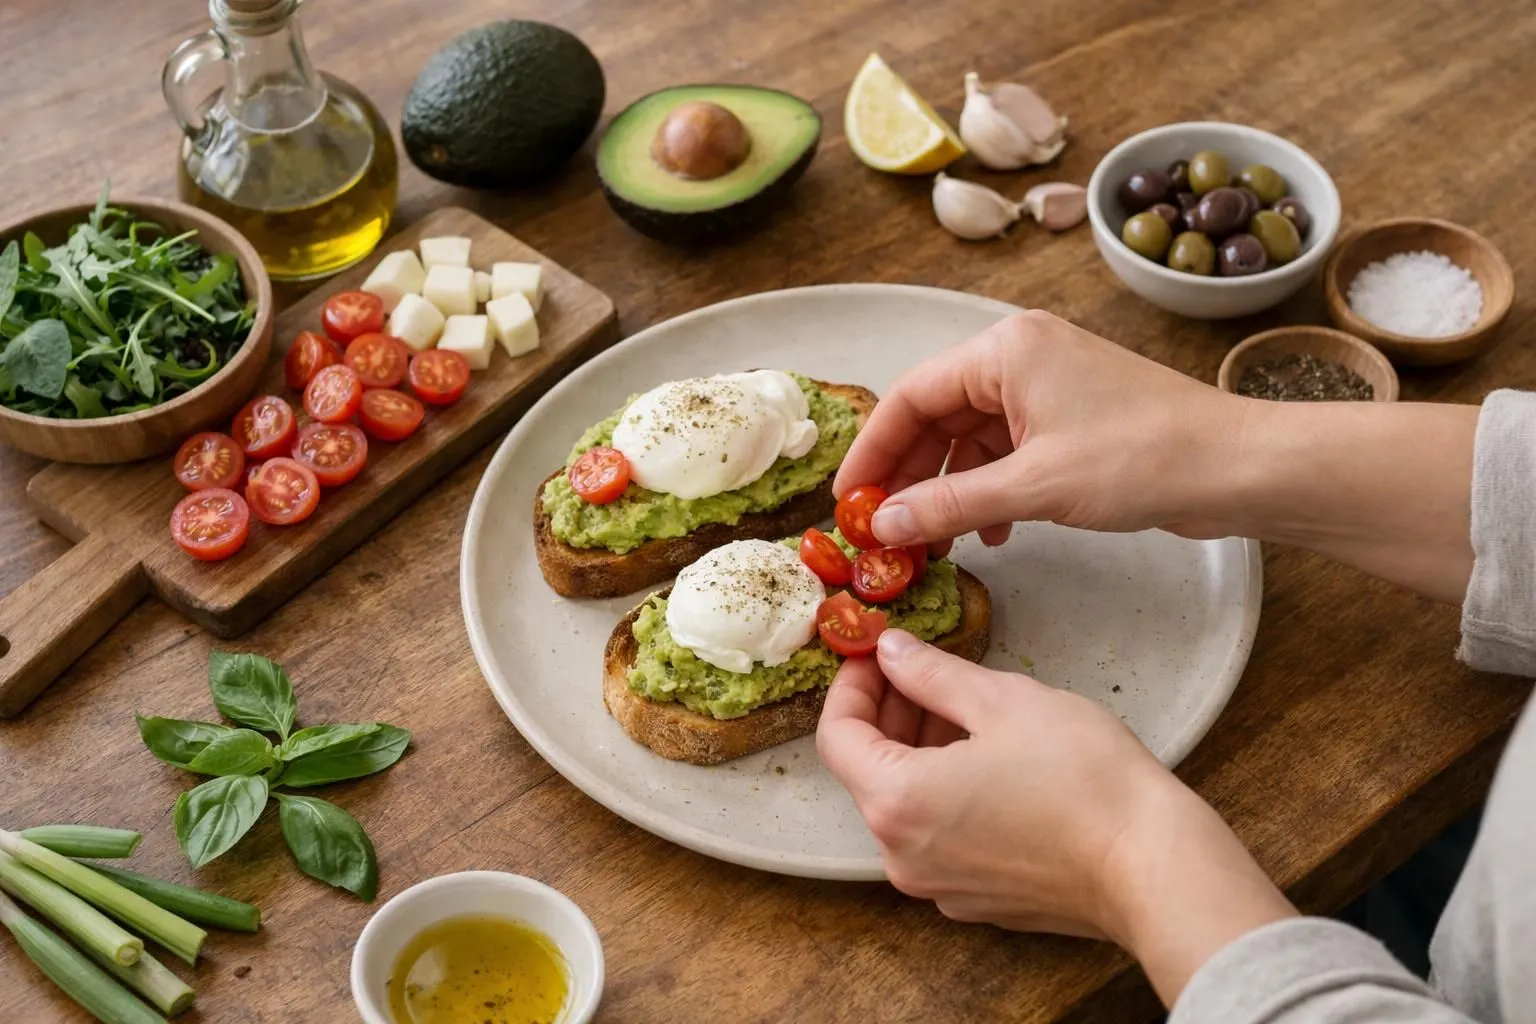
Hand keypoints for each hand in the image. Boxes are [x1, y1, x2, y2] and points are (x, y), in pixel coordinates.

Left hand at [818, 630, 1296, 1003]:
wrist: (1153, 866)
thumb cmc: (1084, 779)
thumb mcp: (1002, 700)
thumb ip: (931, 673)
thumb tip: (891, 652)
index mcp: (896, 802)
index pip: (837, 736)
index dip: (852, 686)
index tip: (876, 655)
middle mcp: (903, 855)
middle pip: (868, 772)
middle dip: (889, 714)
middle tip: (924, 670)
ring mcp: (939, 886)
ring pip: (905, 805)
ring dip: (920, 752)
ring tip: (965, 708)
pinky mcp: (977, 901)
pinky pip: (939, 837)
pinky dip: (946, 793)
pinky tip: (990, 760)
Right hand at [834, 310, 1244, 548]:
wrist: (1237, 467)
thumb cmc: (1144, 458)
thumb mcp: (1035, 486)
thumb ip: (951, 505)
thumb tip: (884, 525)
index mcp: (1005, 350)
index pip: (910, 396)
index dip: (873, 452)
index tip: (848, 502)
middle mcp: (1020, 358)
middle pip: (936, 417)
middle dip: (910, 478)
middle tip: (882, 532)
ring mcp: (1047, 388)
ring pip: (970, 440)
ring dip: (949, 491)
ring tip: (932, 544)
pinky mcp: (1070, 421)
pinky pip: (1006, 453)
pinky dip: (988, 491)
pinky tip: (988, 533)